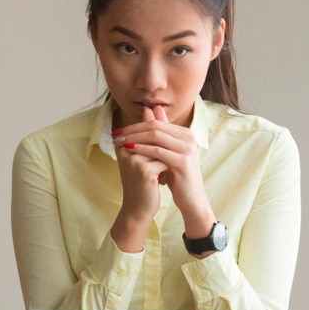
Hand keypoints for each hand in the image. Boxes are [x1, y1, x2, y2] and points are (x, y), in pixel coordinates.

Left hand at [113, 105, 215, 239]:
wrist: (191, 198)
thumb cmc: (177, 176)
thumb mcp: (167, 153)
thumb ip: (159, 133)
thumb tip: (147, 111)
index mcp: (185, 133)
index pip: (157, 122)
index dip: (136, 125)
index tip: (119, 130)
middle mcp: (189, 137)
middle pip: (156, 127)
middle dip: (133, 130)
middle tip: (116, 134)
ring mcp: (187, 148)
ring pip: (156, 136)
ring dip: (135, 138)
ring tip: (119, 141)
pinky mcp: (183, 161)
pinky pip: (158, 151)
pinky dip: (142, 149)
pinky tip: (130, 150)